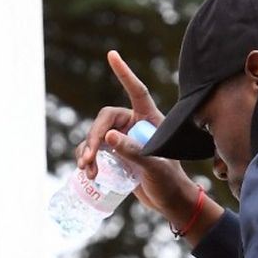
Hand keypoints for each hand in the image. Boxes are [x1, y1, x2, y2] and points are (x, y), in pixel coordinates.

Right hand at [75, 51, 223, 244]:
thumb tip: (107, 137)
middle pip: (105, 119)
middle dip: (94, 137)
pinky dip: (88, 160)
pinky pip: (94, 151)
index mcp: (149, 120)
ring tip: (87, 170)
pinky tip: (89, 174)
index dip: (124, 73)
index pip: (136, 91)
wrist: (170, 203)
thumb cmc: (170, 182)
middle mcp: (135, 126)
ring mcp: (124, 140)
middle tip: (90, 158)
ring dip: (88, 151)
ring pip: (96, 136)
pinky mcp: (116, 156)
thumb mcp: (154, 166)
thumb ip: (133, 151)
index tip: (112, 54)